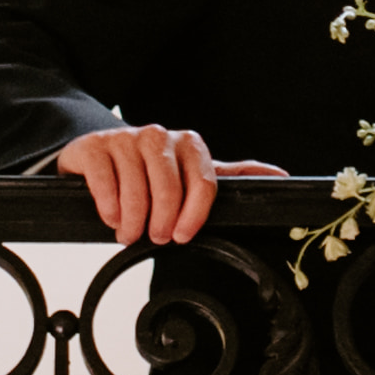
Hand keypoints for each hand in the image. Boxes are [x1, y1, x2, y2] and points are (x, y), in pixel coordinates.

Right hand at [51, 125, 278, 245]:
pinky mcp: (95, 146)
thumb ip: (232, 176)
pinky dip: (108, 206)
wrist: (100, 154)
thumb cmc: (151, 170)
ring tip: (129, 234)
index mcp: (189, 145)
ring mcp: (125, 139)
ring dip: (132, 221)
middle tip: (155, 238)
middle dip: (162, 222)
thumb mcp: (193, 173)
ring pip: (135, 188)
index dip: (194, 215)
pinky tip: (110, 217)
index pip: (203, 183)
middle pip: (168, 188)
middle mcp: (159, 136)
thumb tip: (280, 176)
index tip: (183, 236)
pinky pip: (104, 180)